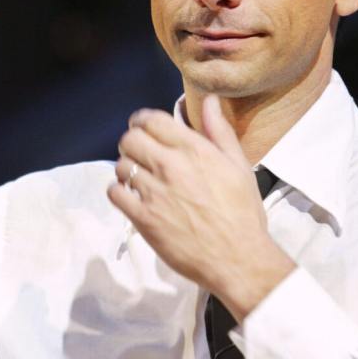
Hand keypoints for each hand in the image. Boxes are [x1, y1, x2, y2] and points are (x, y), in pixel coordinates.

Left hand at [107, 95, 294, 320]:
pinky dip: (119, 192)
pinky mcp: (143, 218)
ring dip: (126, 168)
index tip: (143, 127)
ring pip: (120, 166)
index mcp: (194, 149)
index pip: (151, 120)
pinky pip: (115, 193)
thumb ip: (219, 130)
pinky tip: (132, 197)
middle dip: (131, 142)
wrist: (238, 258)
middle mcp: (170, 166)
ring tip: (139, 178)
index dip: (142, 120)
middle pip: (129, 139)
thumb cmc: (242, 212)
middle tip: (139, 153)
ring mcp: (154, 193)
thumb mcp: (238, 165)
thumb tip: (211, 100)